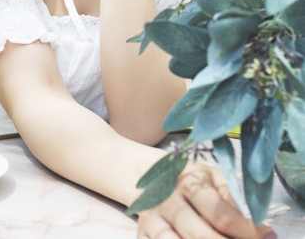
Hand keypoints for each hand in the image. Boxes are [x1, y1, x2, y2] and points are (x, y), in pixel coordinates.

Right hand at [136, 163, 275, 238]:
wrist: (146, 175)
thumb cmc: (189, 180)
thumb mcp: (212, 179)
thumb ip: (234, 201)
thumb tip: (265, 232)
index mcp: (189, 182)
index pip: (219, 213)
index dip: (245, 232)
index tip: (263, 238)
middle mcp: (169, 201)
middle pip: (198, 235)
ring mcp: (152, 220)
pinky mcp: (142, 234)